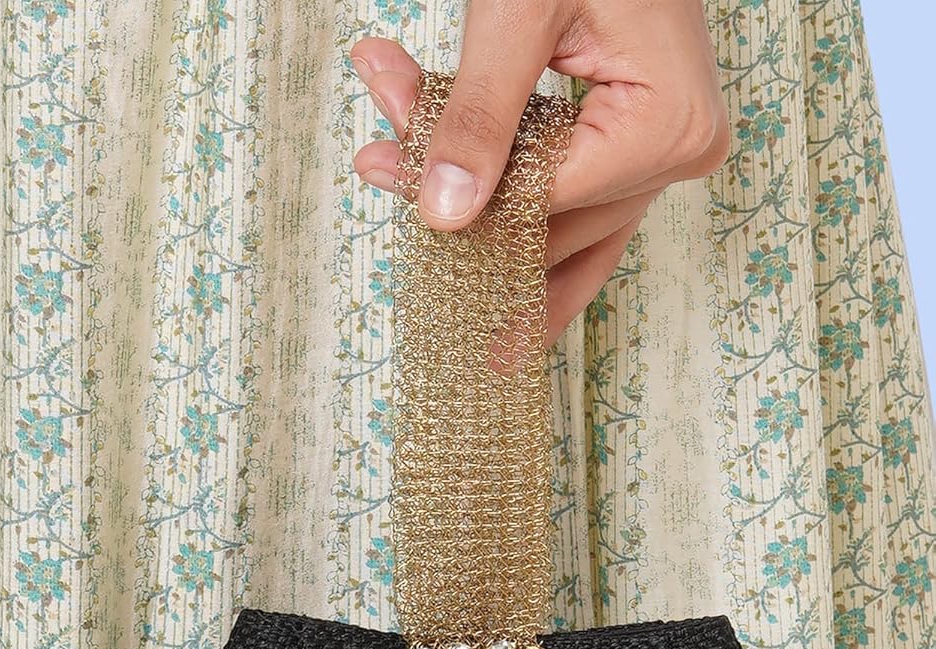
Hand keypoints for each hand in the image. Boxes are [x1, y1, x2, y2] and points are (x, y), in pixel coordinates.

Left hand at [349, 0, 729, 344]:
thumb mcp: (520, 14)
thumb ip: (479, 113)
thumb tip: (443, 211)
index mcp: (667, 128)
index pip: (540, 199)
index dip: (453, 191)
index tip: (380, 163)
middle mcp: (679, 155)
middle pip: (543, 217)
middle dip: (455, 188)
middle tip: (377, 155)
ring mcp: (666, 157)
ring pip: (547, 218)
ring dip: (471, 191)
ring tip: (400, 149)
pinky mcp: (644, 151)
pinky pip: (570, 208)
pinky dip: (506, 194)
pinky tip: (452, 194)